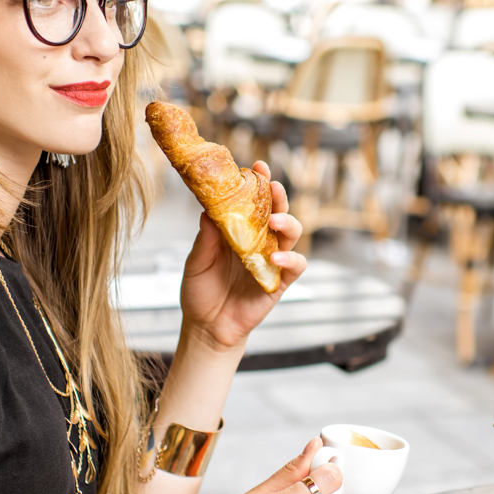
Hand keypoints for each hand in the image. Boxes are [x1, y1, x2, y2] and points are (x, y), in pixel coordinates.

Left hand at [178, 161, 305, 350]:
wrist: (206, 327)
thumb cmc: (200, 291)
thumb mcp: (197, 261)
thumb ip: (206, 238)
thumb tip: (208, 210)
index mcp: (240, 231)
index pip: (253, 202)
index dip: (258, 183)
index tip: (257, 166)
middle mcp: (260, 241)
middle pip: (278, 211)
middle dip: (278, 195)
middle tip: (272, 185)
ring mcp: (272, 260)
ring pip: (292, 233)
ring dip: (287, 222)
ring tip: (274, 220)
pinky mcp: (280, 281)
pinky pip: (295, 265)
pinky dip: (290, 258)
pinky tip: (276, 256)